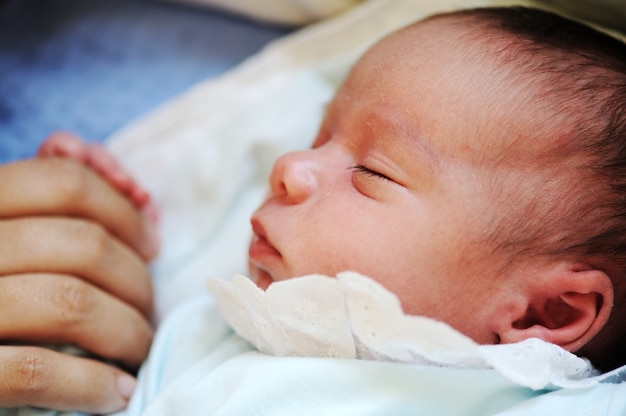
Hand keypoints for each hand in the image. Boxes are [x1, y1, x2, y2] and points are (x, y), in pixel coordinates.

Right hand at [0, 151, 157, 412]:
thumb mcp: (10, 234)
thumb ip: (56, 203)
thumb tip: (136, 190)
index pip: (63, 181)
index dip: (123, 211)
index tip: (151, 244)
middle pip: (82, 244)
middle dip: (137, 280)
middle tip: (149, 307)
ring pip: (70, 302)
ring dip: (126, 331)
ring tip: (139, 348)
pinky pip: (34, 370)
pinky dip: (91, 385)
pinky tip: (116, 394)